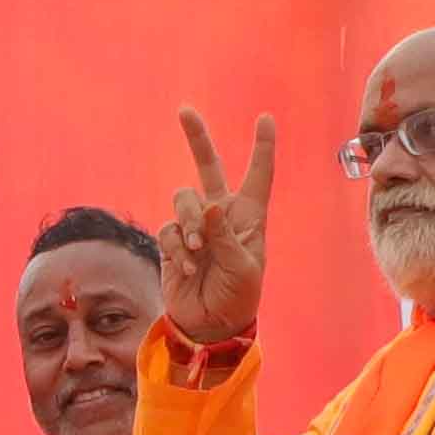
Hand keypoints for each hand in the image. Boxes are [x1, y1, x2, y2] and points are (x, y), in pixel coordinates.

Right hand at [159, 108, 274, 345]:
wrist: (210, 325)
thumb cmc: (238, 297)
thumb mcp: (243, 268)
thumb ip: (225, 236)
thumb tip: (210, 206)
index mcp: (249, 217)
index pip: (258, 176)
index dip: (262, 147)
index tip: (265, 118)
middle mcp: (221, 215)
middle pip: (208, 167)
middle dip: (197, 138)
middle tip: (185, 110)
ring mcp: (195, 227)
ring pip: (184, 199)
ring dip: (189, 222)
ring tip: (196, 251)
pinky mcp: (172, 241)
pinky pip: (168, 229)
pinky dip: (176, 246)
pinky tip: (187, 266)